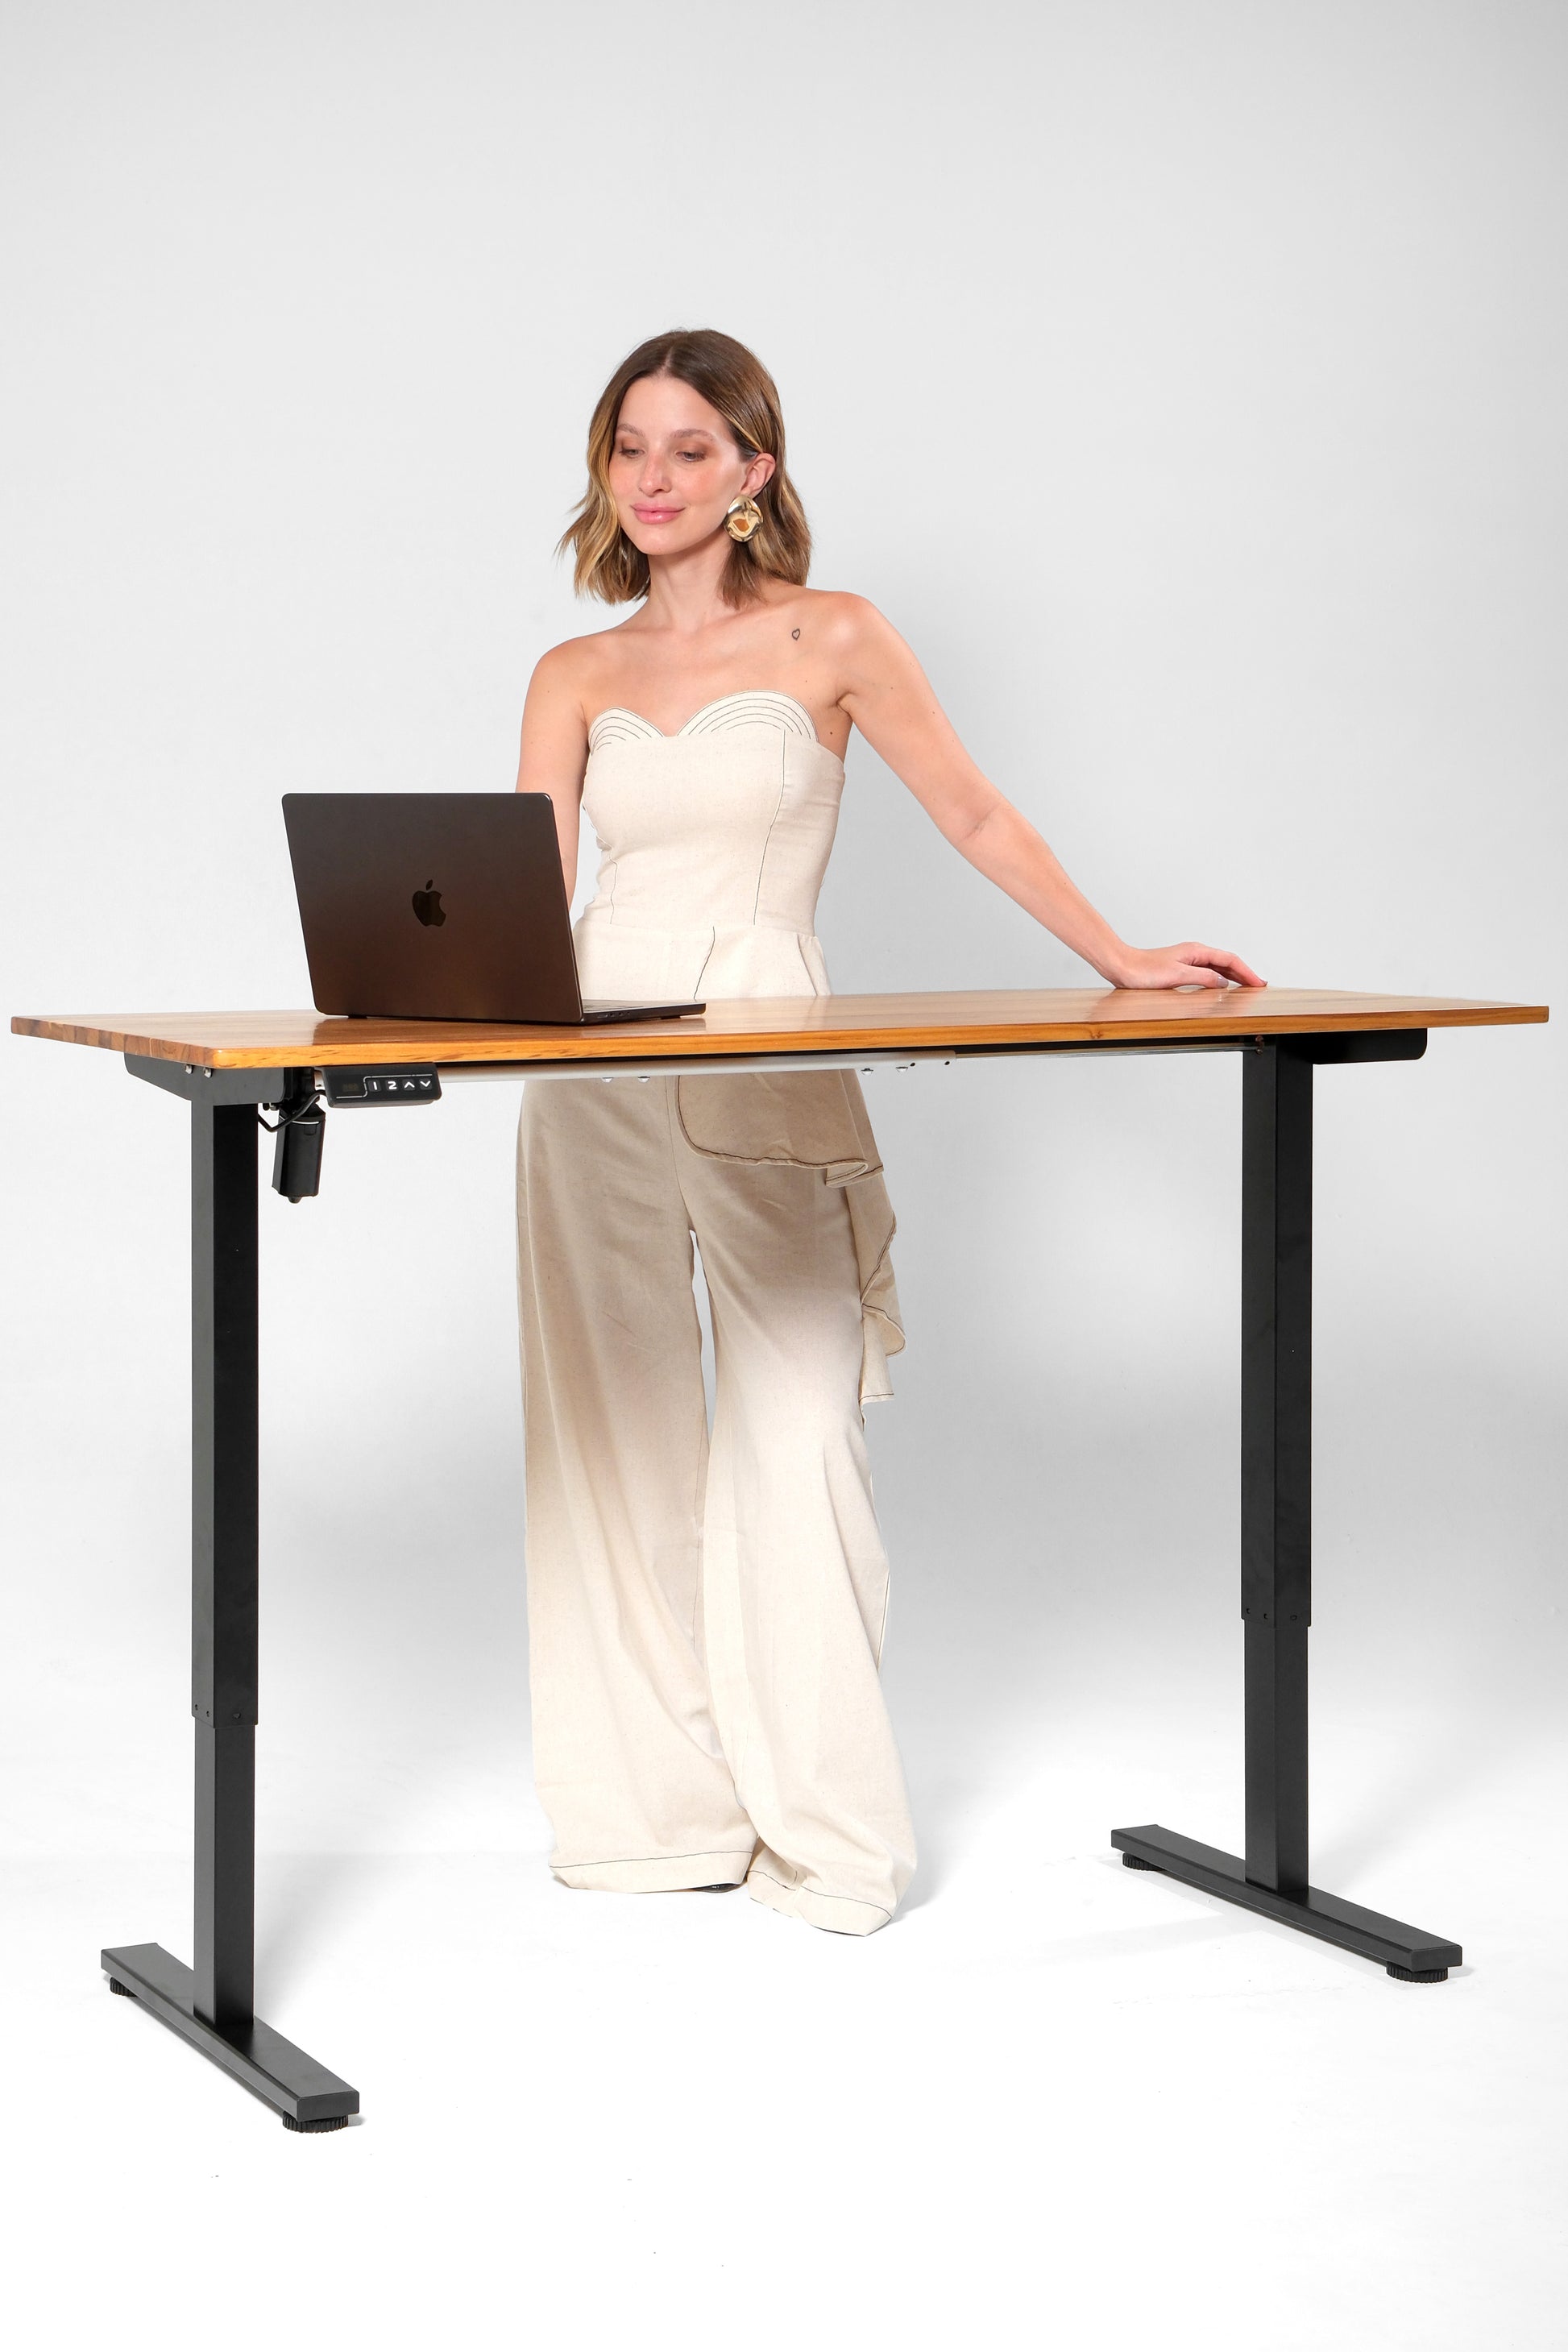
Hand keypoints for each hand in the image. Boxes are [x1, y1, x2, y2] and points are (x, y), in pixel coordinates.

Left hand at [1104, 942, 1264, 990]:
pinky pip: (1206, 972)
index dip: (1247, 972)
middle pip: (1226, 962)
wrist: (1122, 966)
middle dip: (1244, 973)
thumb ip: (1203, 978)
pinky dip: (1218, 979)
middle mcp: (1194, 953)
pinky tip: (1219, 987)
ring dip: (1232, 976)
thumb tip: (1223, 983)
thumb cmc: (1144, 970)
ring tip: (1245, 985)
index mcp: (1196, 951)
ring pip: (1217, 967)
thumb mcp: (1178, 975)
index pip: (1230, 960)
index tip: (1259, 983)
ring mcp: (1187, 960)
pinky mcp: (1179, 968)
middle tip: (1258, 985)